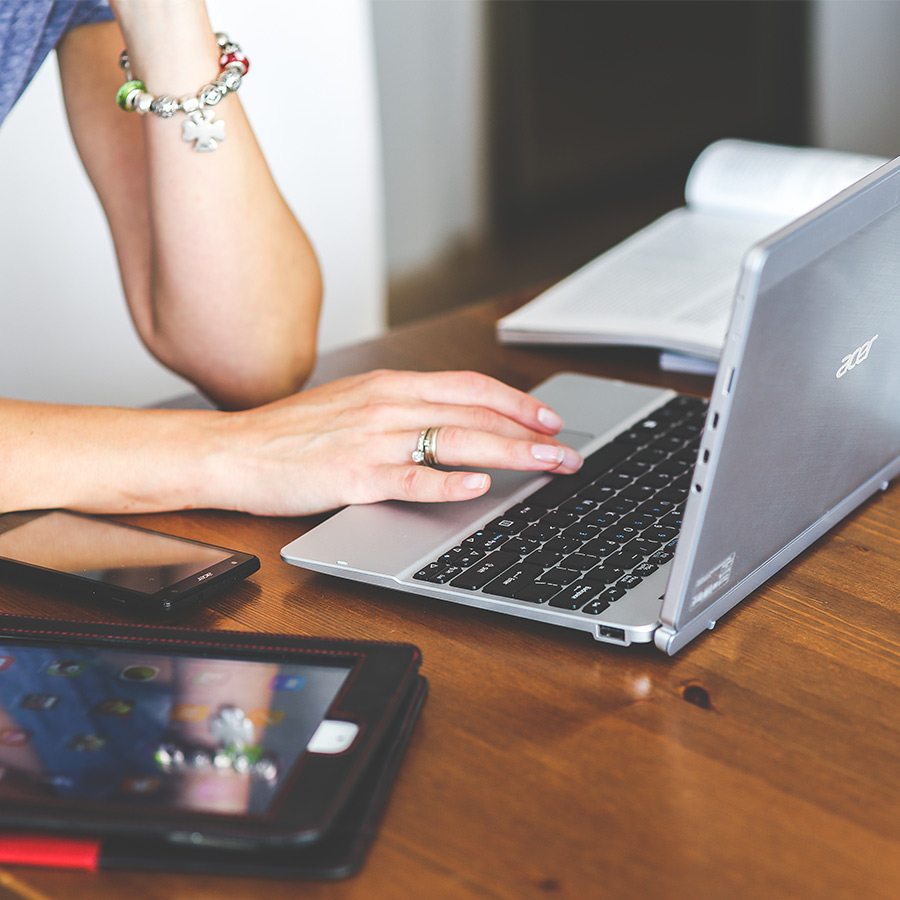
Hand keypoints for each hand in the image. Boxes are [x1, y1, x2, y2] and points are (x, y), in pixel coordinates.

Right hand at [208, 370, 582, 515]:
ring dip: (510, 454)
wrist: (233, 450)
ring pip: (456, 440)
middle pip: (475, 414)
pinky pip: (409, 478)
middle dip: (530, 433)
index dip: (516, 402)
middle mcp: (388, 405)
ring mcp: (372, 439)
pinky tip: (478, 486)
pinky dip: (447, 481)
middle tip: (567, 452)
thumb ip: (402, 410)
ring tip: (547, 466)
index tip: (548, 419)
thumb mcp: (354, 405)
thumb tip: (452, 424)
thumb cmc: (292, 433)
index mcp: (390, 386)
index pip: (470, 387)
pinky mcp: (353, 476)